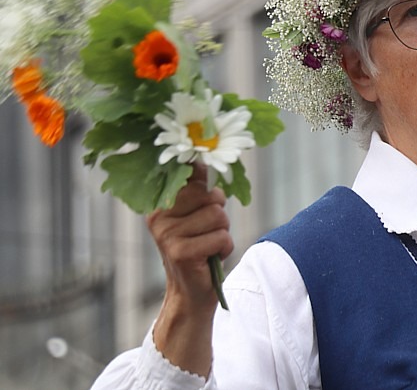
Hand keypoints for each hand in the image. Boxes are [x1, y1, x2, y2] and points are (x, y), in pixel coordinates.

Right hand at [147, 163, 233, 375]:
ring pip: (218, 215)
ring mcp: (166, 235)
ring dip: (223, 232)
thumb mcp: (197, 213)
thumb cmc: (200, 247)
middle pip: (209, 194)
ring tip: (208, 245)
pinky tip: (211, 257)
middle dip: (219, 212)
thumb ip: (199, 187)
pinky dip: (224, 248)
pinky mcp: (180, 252)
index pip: (190, 175)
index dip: (206, 183)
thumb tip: (206, 157)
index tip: (206, 191)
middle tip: (208, 231)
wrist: (191, 293)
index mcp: (159, 203)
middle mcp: (157, 216)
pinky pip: (221, 237)